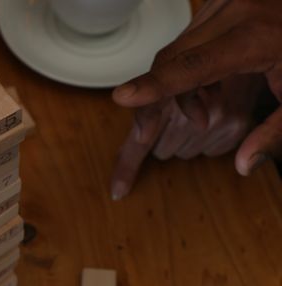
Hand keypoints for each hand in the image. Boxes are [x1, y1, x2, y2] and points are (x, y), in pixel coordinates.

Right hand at [112, 0, 281, 175]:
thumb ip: (273, 133)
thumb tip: (243, 165)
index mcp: (255, 38)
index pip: (192, 66)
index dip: (155, 85)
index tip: (122, 97)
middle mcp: (233, 14)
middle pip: (171, 59)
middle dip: (156, 97)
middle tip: (147, 134)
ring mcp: (223, 5)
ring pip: (175, 50)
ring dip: (174, 86)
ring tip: (200, 115)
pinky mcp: (218, 6)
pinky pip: (186, 41)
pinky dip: (185, 69)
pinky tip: (206, 89)